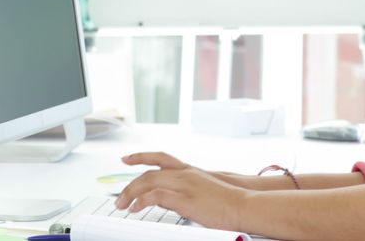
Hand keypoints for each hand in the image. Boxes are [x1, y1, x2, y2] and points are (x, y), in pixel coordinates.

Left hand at [121, 152, 285, 191]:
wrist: (245, 204)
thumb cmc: (230, 201)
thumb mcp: (204, 191)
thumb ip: (186, 192)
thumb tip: (171, 200)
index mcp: (189, 171)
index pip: (161, 157)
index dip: (142, 156)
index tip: (127, 158)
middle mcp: (184, 174)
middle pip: (149, 172)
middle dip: (131, 184)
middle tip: (120, 197)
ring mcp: (184, 185)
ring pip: (149, 181)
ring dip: (132, 193)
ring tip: (123, 205)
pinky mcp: (184, 199)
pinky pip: (156, 195)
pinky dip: (142, 201)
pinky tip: (136, 208)